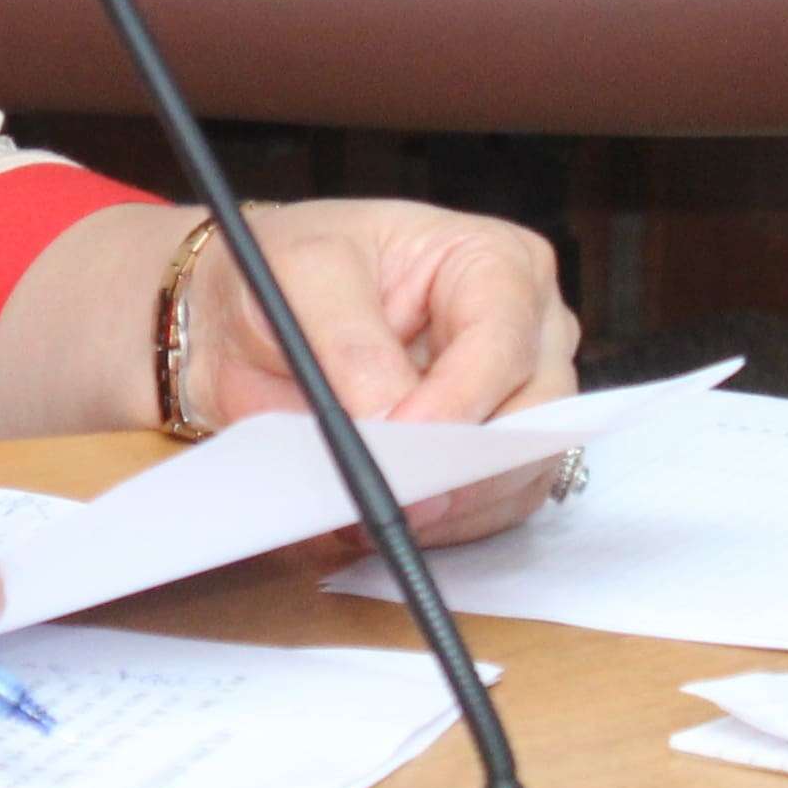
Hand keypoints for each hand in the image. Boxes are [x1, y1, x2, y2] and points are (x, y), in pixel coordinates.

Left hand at [186, 199, 581, 549]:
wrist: (253, 318)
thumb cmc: (290, 272)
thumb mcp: (299, 276)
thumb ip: (348, 344)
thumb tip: (389, 422)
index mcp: (495, 263)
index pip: (503, 341)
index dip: (459, 399)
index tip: (401, 442)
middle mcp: (526, 330)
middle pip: (535, 416)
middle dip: (464, 465)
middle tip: (393, 496)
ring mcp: (518, 399)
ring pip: (521, 474)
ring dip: (451, 506)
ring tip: (369, 505)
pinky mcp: (494, 459)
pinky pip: (492, 511)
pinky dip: (442, 525)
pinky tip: (384, 514)